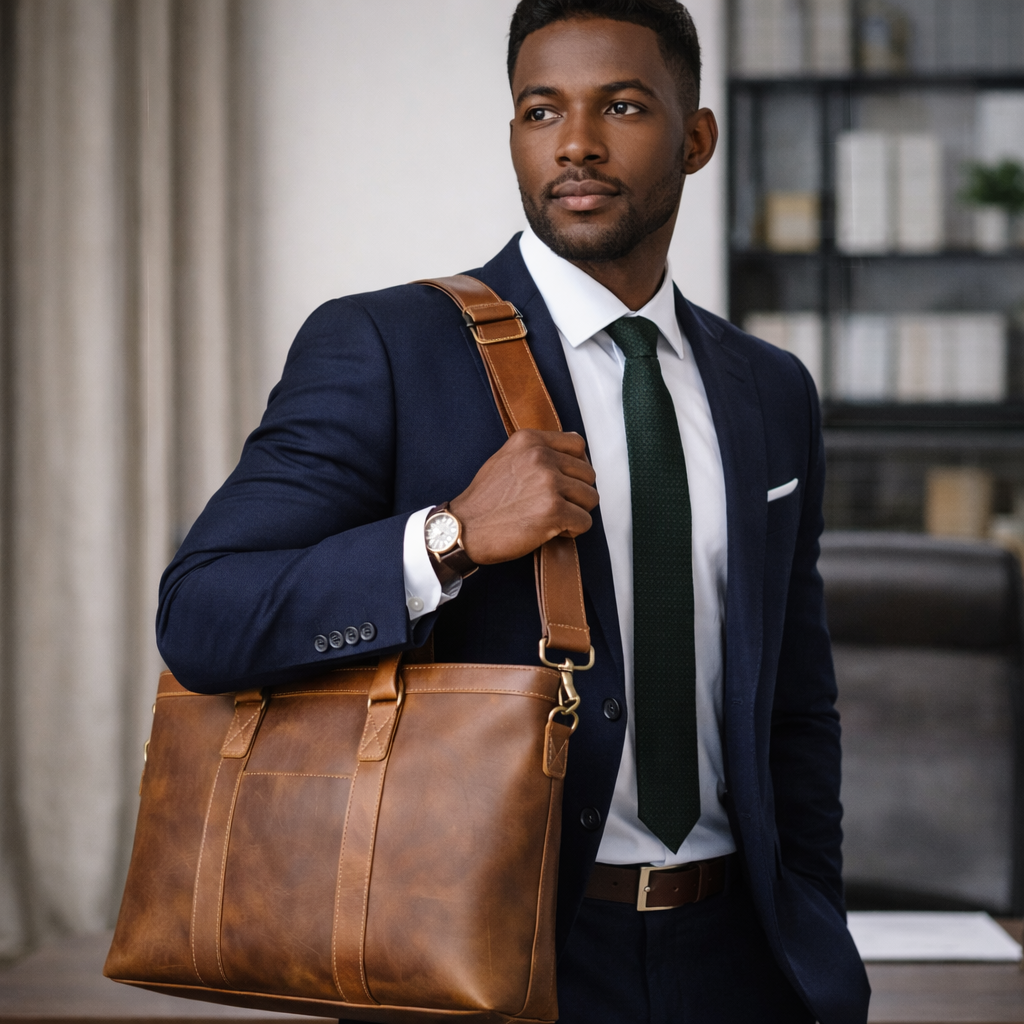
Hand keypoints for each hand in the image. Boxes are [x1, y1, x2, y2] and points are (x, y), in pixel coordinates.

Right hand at [449, 430, 598, 564]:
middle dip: (576, 494)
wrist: (463, 529)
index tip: (565, 482)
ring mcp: (548, 482)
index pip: (578, 445)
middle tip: (554, 505)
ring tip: (552, 518)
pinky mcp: (554, 510)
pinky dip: (572, 531)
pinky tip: (551, 531)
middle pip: (588, 474)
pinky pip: (585, 521)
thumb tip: (570, 458)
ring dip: (576, 512)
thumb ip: (536, 452)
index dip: (576, 468)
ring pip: (590, 498)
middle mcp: (541, 456)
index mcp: (530, 441)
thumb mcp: (506, 459)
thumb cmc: (484, 501)